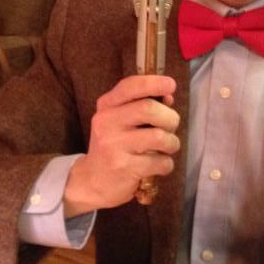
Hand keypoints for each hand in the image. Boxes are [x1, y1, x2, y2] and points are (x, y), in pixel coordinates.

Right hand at [63, 75, 179, 215]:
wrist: (91, 181)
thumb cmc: (114, 146)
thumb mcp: (120, 121)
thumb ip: (142, 106)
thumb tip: (168, 97)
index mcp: (106, 106)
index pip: (131, 86)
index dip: (155, 82)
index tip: (171, 85)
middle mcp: (106, 122)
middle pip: (149, 108)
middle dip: (170, 118)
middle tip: (170, 127)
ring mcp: (113, 145)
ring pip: (159, 137)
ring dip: (172, 143)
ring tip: (166, 148)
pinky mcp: (124, 167)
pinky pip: (160, 162)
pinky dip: (166, 164)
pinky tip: (157, 166)